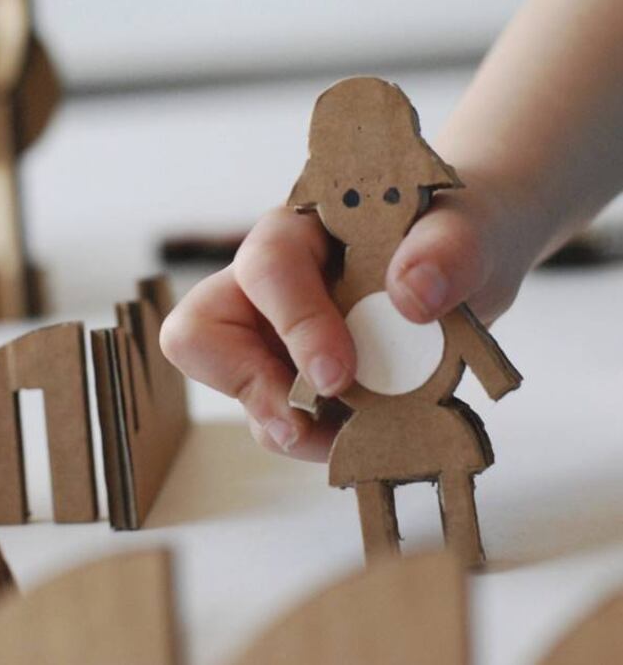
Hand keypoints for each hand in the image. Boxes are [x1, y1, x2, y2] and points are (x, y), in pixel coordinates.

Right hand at [159, 172, 536, 460]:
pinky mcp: (291, 381)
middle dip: (250, 386)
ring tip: (356, 433)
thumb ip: (450, 248)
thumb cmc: (455, 234)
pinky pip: (279, 423)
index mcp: (298, 232)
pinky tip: (366, 432)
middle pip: (199, 334)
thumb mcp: (471, 229)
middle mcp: (265, 288)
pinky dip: (318, 441)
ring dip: (288, 426)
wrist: (467, 267)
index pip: (266, 269)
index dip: (294, 323)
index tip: (338, 376)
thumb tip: (412, 295)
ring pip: (235, 391)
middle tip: (307, 420)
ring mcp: (269, 338)